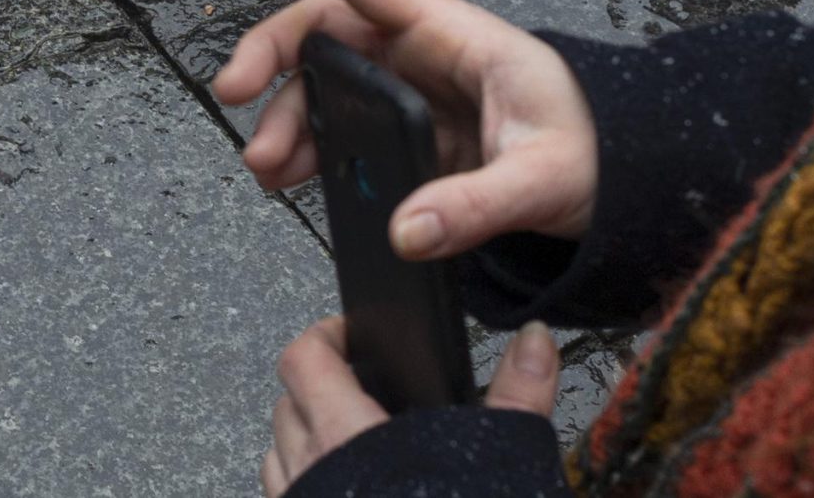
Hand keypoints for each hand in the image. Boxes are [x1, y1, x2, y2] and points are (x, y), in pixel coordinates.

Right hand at [216, 0, 597, 256]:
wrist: (628, 179)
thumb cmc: (598, 151)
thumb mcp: (544, 178)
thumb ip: (475, 205)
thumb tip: (406, 232)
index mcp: (452, 34)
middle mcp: (423, 53)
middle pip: (324, 30)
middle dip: (271, 57)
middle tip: (233, 98)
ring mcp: (414, 92)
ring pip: (326, 82)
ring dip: (287, 116)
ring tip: (265, 166)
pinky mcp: (413, 134)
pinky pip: (346, 128)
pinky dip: (311, 148)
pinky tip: (292, 177)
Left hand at [261, 316, 561, 495]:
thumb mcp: (496, 459)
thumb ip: (518, 396)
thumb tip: (534, 341)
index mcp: (346, 438)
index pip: (304, 359)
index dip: (324, 335)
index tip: (351, 332)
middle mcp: (308, 473)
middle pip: (286, 402)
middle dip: (318, 385)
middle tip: (361, 385)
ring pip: (279, 454)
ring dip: (305, 437)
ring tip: (353, 438)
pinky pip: (286, 497)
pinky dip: (306, 485)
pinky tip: (350, 495)